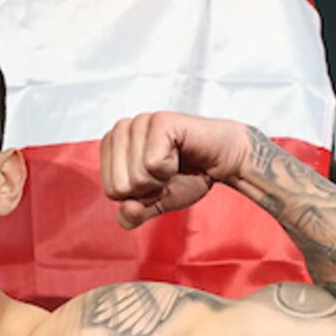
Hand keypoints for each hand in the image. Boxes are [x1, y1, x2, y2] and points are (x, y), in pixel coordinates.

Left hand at [98, 112, 251, 228]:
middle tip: (167, 172)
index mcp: (112, 147)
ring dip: (162, 179)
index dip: (139, 195)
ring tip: (174, 163)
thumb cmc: (188, 175)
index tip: (157, 180)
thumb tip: (126, 210)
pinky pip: (152, 164)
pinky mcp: (159, 121)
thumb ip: (133, 214)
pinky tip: (180, 154)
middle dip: (149, 189)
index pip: (112, 191)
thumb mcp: (154, 203)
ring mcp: (139, 122)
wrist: (223, 161)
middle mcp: (121, 130)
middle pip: (120, 186)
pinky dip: (171, 169)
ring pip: (136, 176)